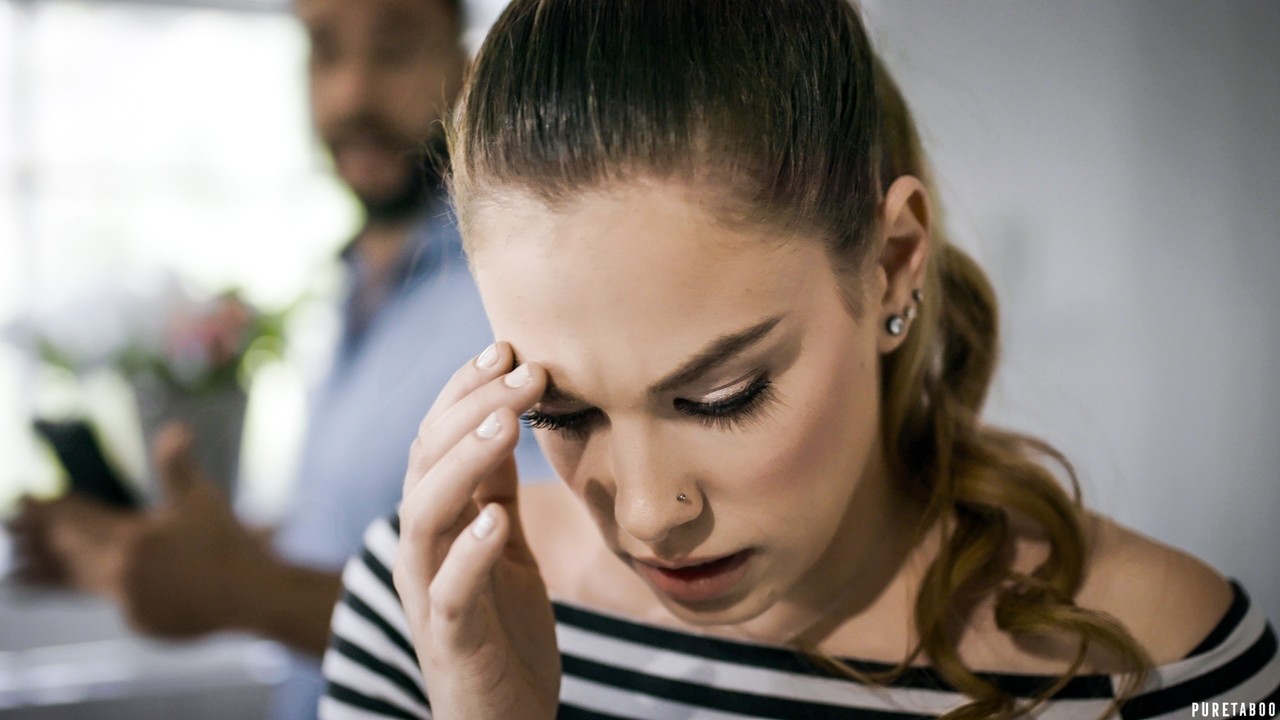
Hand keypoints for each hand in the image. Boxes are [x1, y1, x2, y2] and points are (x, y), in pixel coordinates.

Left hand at [9, 424, 273, 637]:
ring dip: (45, 574)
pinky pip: (107, 600)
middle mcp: (120, 572)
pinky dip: (92, 588)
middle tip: (10, 526)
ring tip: (15, 575)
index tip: (22, 498)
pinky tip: (80, 586)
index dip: (47, 508)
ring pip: (76, 582)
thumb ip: (178, 464)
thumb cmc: (229, 542)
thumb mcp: (202, 498)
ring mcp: (127, 600)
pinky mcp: (138, 620)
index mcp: (132, 538)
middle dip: (35, 539)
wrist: (251, 594)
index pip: (77, 519)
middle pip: (66, 553)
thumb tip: (176, 429)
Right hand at [395, 343, 559, 719]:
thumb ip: (495, 489)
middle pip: (426, 462)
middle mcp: (422, 550)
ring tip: (509, 421)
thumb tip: (506, 417)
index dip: (465, 390)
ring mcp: (430, 595)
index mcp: (436, 523)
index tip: (507, 347)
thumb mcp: (504, 545)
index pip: (437, 438)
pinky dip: (469, 552)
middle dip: (474, 408)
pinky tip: (496, 520)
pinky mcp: (451, 639)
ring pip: (425, 515)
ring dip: (465, 462)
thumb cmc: (505, 631)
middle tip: (526, 368)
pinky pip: (452, 591)